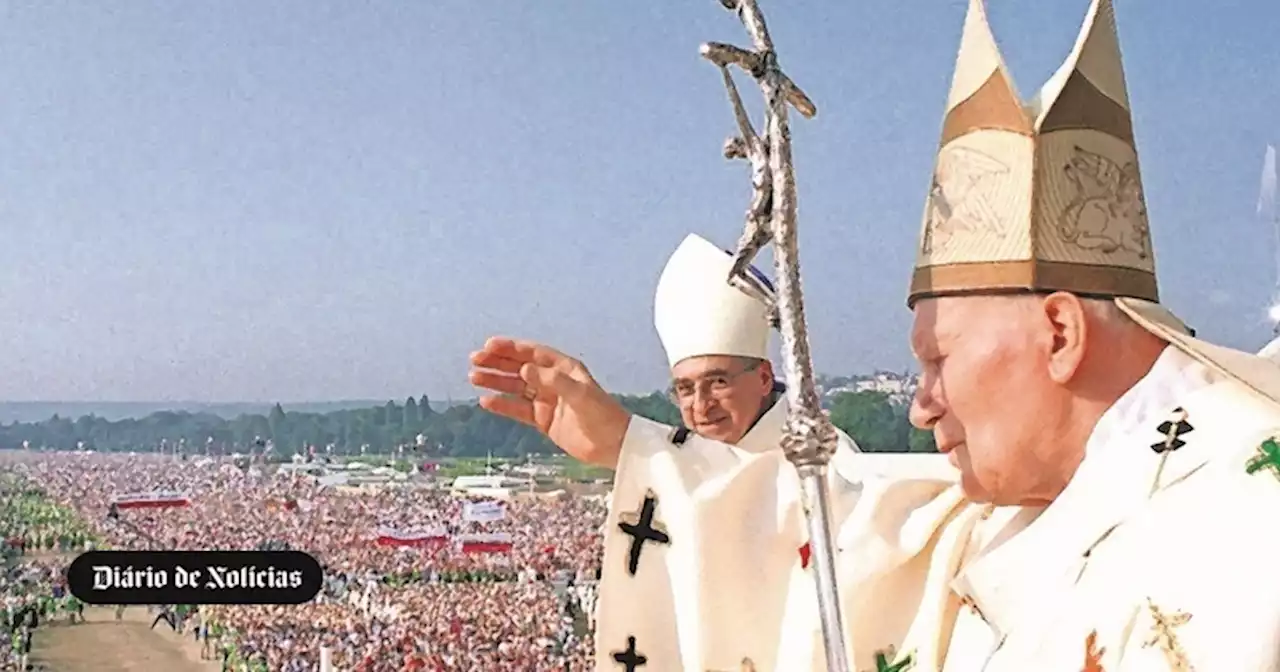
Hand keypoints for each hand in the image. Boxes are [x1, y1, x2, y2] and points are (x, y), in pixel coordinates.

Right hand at [468, 336, 630, 467]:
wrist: (613, 445)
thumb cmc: (603, 416)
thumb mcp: (580, 394)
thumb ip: (552, 381)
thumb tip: (524, 369)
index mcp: (565, 368)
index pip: (533, 353)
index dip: (511, 348)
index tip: (489, 345)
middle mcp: (554, 381)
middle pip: (520, 367)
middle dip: (497, 362)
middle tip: (474, 360)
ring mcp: (548, 400)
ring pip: (516, 387)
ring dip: (495, 381)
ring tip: (474, 378)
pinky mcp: (544, 420)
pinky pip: (518, 410)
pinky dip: (502, 405)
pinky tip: (486, 401)